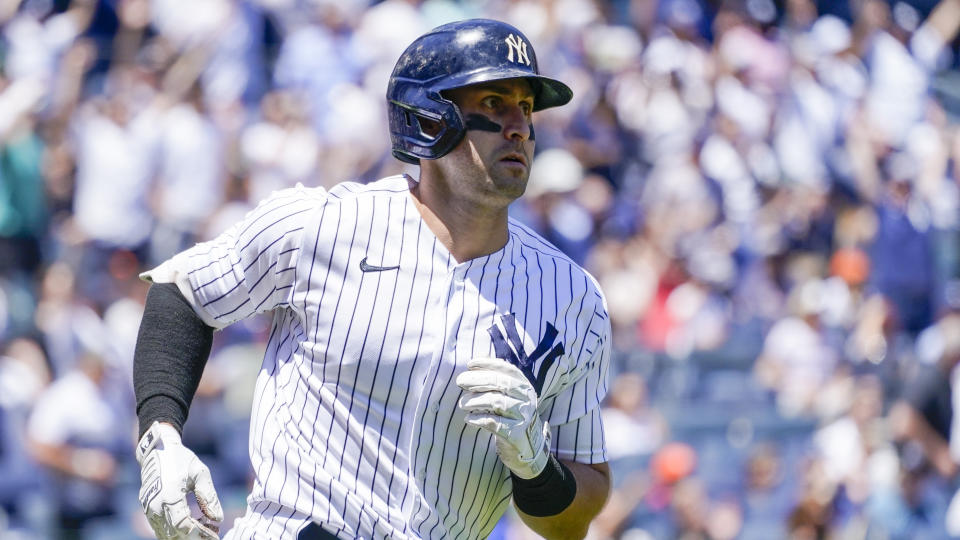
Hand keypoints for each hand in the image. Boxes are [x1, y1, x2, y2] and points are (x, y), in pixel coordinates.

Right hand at [137, 422, 222, 539]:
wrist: (157, 451)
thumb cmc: (181, 460)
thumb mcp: (200, 473)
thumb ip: (208, 496)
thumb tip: (218, 518)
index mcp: (170, 496)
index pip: (184, 526)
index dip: (200, 534)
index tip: (215, 535)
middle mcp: (156, 506)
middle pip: (175, 534)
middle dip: (195, 537)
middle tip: (213, 532)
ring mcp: (149, 509)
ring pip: (166, 534)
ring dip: (185, 536)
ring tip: (205, 527)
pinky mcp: (147, 510)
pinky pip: (161, 528)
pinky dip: (176, 531)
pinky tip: (192, 523)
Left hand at [456, 357, 549, 478]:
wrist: (529, 446)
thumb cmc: (511, 416)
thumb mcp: (510, 396)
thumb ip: (496, 383)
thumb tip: (471, 370)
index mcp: (524, 386)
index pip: (506, 369)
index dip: (487, 364)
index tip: (469, 365)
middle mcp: (526, 398)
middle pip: (500, 382)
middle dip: (477, 380)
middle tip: (460, 381)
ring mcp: (523, 416)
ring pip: (496, 401)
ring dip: (475, 400)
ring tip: (463, 404)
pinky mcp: (516, 434)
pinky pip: (493, 422)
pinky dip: (477, 419)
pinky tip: (469, 419)